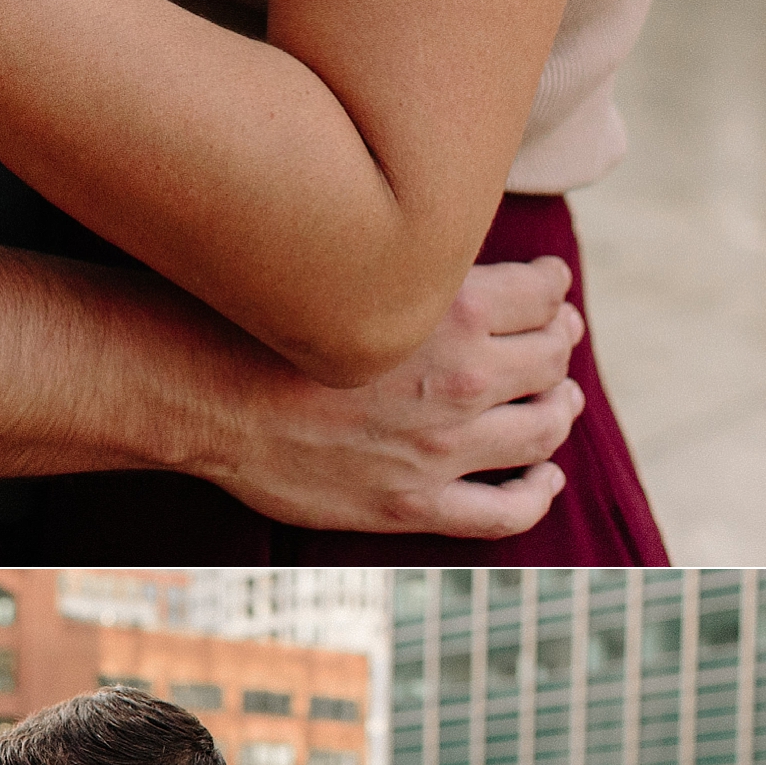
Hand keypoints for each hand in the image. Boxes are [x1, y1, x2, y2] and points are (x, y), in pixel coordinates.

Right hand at [198, 256, 585, 535]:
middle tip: (557, 338)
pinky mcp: (413, 504)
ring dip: (561, 409)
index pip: (543, 294)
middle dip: (559, 342)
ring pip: (543, 430)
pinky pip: (507, 512)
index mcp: (452, 312)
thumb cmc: (261, 320)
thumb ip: (411, 267)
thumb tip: (448, 252)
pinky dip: (539, 492)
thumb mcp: (349, 268)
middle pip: (551, 359)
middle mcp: (461, 381)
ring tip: (561, 401)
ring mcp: (441, 450)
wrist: (204, 396)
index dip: (553, 286)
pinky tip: (543, 478)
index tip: (549, 285)